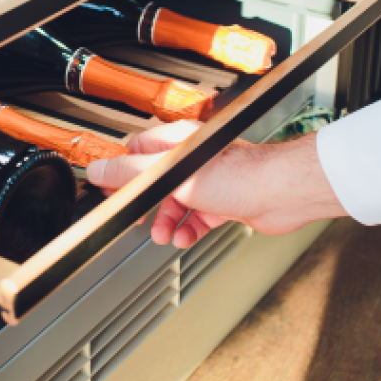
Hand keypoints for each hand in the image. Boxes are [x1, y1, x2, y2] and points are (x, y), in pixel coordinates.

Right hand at [86, 121, 346, 247]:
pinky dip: (189, 230)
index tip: (112, 191)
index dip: (123, 173)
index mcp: (179, 143)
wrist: (281, 194)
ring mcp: (210, 182)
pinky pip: (197, 218)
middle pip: (156, 181)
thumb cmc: (239, 175)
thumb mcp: (173, 174)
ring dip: (166, 221)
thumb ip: (133, 173)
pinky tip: (186, 237)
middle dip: (146, 204)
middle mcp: (193, 160)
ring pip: (176, 203)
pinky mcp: (224, 202)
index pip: (138, 151)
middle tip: (136, 217)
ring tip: (164, 234)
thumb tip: (98, 169)